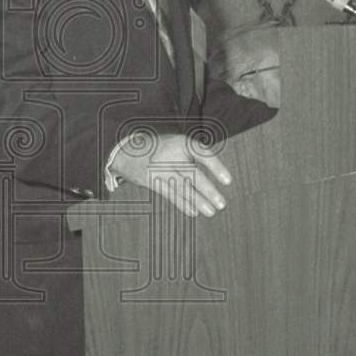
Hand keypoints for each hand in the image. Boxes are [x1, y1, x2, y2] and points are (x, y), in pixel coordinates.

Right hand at [108, 132, 230, 217]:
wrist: (126, 149)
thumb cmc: (161, 149)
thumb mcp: (177, 145)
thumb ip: (193, 158)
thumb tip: (216, 179)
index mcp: (180, 143)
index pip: (202, 153)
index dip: (217, 167)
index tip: (229, 181)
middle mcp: (170, 154)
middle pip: (192, 174)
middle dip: (208, 191)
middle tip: (222, 204)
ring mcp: (158, 167)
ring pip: (181, 187)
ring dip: (198, 201)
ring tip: (212, 212)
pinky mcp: (149, 179)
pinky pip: (169, 193)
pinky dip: (182, 203)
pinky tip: (194, 212)